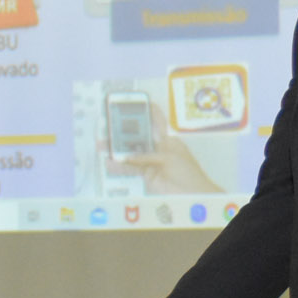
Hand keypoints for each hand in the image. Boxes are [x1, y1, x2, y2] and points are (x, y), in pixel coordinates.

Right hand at [107, 103, 221, 194]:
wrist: (193, 194)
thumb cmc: (188, 172)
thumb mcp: (169, 158)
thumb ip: (147, 156)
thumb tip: (129, 157)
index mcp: (169, 139)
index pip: (158, 121)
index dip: (148, 111)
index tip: (137, 103)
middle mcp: (159, 149)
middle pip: (139, 138)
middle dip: (125, 133)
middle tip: (110, 128)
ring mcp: (153, 162)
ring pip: (132, 154)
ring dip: (119, 150)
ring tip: (104, 146)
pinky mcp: (148, 175)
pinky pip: (131, 169)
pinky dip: (120, 167)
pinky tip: (110, 163)